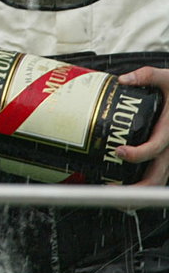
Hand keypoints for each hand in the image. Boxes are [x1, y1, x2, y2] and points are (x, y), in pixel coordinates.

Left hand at [112, 67, 168, 185]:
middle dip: (135, 189)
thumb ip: (147, 76)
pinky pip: (155, 176)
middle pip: (157, 176)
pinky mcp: (165, 159)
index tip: (119, 151)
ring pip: (157, 181)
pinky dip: (141, 187)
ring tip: (112, 197)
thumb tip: (124, 79)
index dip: (139, 153)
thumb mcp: (167, 78)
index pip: (156, 147)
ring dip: (137, 193)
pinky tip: (121, 189)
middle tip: (109, 188)